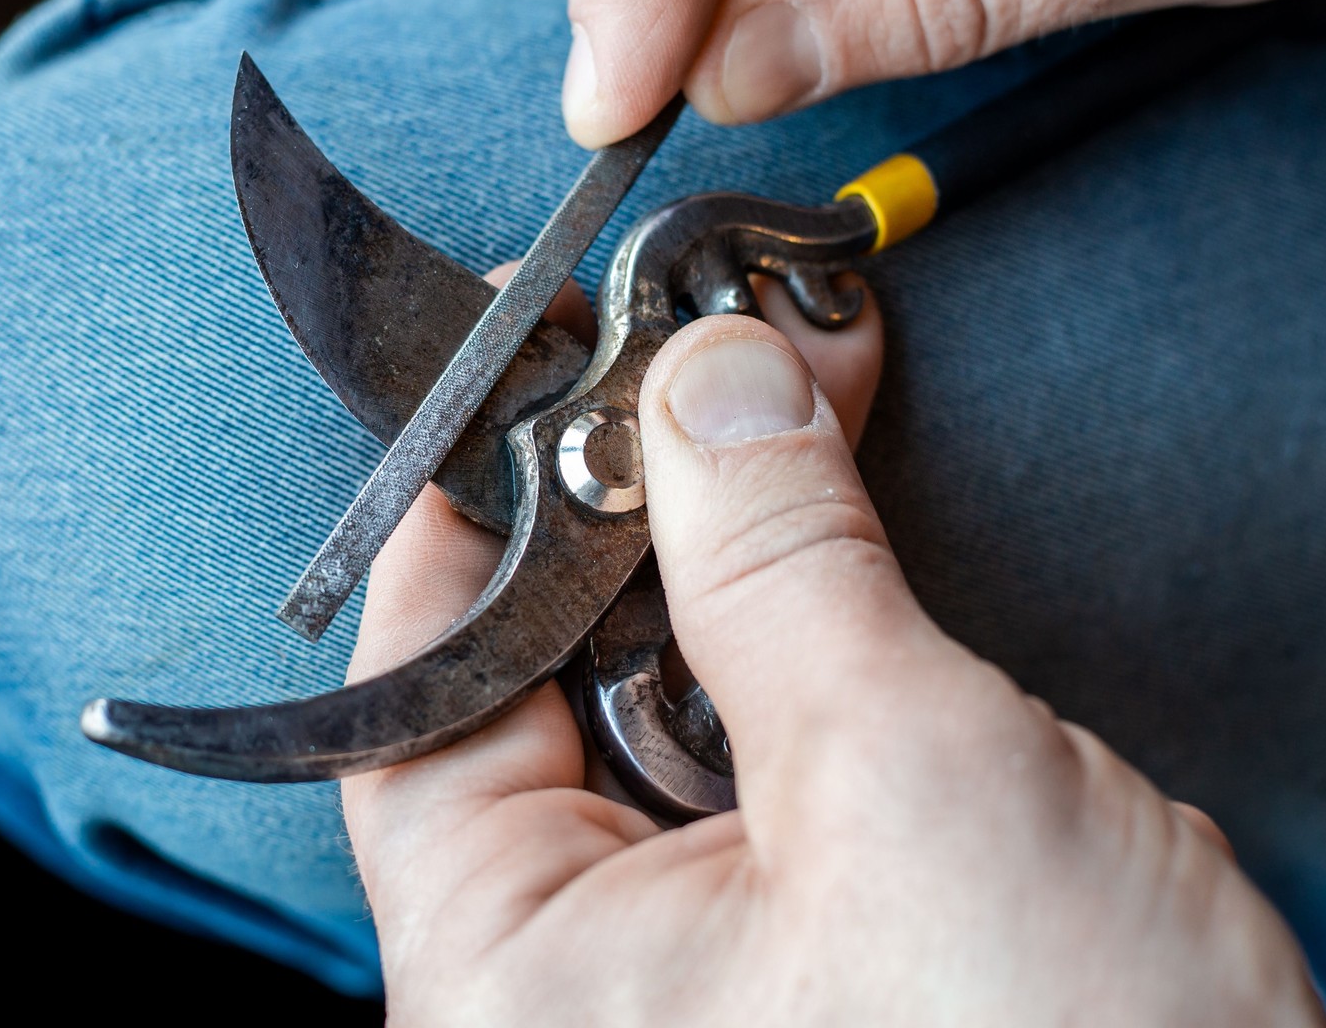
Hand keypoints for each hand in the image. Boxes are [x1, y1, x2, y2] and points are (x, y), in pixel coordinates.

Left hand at [341, 277, 1325, 1023]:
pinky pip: (762, 757)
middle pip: (543, 684)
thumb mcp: (908, 784)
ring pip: (665, 706)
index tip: (524, 375)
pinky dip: (800, 636)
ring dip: (731, 561)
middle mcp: (580, 987)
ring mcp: (698, 969)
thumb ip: (785, 563)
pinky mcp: (811, 944)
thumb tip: (709, 384)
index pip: (418, 704)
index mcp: (517, 985)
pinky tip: (839, 535)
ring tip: (788, 410)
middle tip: (703, 360)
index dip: (469, 517)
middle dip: (631, 514)